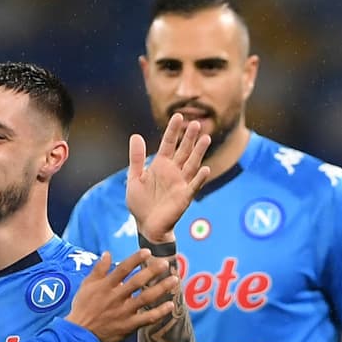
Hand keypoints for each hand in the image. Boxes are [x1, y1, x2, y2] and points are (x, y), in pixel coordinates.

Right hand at [65, 250, 178, 341]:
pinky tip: (170, 305)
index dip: (135, 259)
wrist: (79, 333)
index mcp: (106, 286)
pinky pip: (147, 318)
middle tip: (165, 263)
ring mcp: (123, 312)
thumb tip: (107, 253)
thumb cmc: (82, 308)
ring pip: (146, 298)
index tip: (148, 252)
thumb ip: (99, 269)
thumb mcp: (86, 285)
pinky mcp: (128, 326)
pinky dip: (159, 312)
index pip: (122, 269)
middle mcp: (116, 297)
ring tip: (174, 280)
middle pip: (137, 282)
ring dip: (161, 289)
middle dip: (152, 271)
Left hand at [127, 113, 210, 241]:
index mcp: (160, 165)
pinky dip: (199, 178)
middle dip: (189, 138)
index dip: (173, 130)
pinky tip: (206, 169)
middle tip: (196, 123)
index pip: (168, 143)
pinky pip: (193, 186)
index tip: (178, 115)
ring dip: (199, 152)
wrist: (146, 226)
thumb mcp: (134, 178)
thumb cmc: (141, 203)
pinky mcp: (184, 197)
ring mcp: (180, 183)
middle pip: (183, 151)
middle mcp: (173, 171)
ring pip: (192, 164)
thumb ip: (137, 158)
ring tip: (206, 138)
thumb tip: (135, 135)